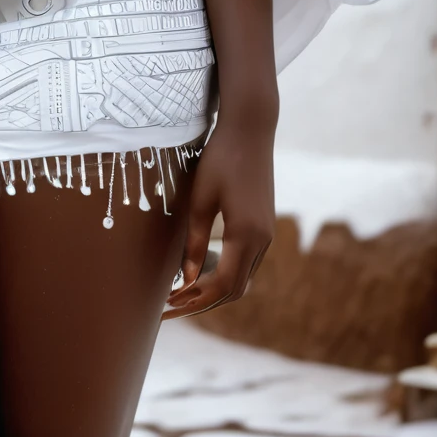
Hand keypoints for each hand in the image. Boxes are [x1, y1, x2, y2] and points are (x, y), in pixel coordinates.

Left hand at [164, 116, 273, 317]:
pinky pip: (247, 263)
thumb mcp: (201, 199)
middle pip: (235, 289)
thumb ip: (194, 241)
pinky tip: (203, 271)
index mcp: (246, 235)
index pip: (222, 285)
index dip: (195, 300)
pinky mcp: (265, 226)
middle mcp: (263, 240)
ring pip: (243, 278)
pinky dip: (226, 275)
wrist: (251, 129)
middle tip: (171, 307)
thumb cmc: (221, 158)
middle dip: (203, 302)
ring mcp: (267, 234)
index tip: (168, 305)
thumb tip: (184, 279)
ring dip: (215, 291)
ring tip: (182, 293)